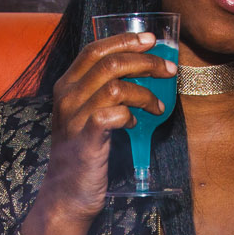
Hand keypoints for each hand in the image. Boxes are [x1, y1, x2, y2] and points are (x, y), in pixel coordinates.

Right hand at [20, 30, 176, 234]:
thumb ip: (103, 91)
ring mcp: (74, 118)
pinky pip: (114, 114)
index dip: (125, 40)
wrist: (66, 195)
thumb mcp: (85, 115)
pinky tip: (135, 125)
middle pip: (110, 62)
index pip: (95, 49)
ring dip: (146, 93)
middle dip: (145, 61)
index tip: (151, 40)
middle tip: (167, 70)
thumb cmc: (82, 153)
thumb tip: (141, 71)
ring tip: (157, 107)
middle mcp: (66, 97)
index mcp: (66, 86)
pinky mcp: (87, 140)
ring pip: (117, 86)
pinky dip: (131, 115)